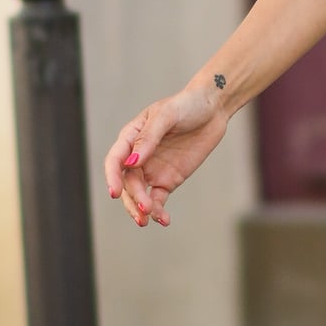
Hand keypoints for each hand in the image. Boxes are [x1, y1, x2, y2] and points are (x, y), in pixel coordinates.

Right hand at [104, 83, 225, 229]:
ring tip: (151, 219)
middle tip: (144, 210)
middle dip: (133, 198)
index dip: (112, 177)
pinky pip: (158, 199)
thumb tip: (132, 163)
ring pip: (140, 194)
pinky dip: (158, 211)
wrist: (213, 109)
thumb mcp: (167, 115)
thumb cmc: (186, 105)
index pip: (115, 161)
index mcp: (130, 137)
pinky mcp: (168, 180)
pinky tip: (164, 220)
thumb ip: (148, 139)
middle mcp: (138, 156)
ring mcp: (152, 170)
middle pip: (128, 182)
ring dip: (142, 209)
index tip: (115, 193)